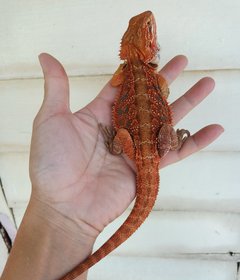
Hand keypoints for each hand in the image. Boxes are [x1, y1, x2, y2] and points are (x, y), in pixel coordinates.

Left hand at [29, 53, 222, 238]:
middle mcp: (120, 129)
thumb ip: (57, 88)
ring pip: (166, 121)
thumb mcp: (50, 120)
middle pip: (149, 100)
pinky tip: (214, 129)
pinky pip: (175, 152)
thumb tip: (46, 56)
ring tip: (207, 84)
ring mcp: (135, 148)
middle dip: (167, 81)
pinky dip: (195, 141)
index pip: (123, 87)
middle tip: (184, 61)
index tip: (151, 56)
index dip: (137, 72)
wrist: (64, 207)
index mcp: (99, 115)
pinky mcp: (147, 168)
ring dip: (188, 103)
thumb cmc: (52, 165)